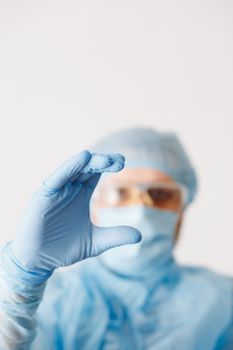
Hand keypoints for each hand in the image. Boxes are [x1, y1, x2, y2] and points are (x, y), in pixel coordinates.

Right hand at [11, 150, 140, 271]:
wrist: (40, 262)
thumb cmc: (65, 249)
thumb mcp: (96, 242)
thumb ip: (115, 236)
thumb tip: (139, 236)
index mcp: (81, 194)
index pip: (96, 173)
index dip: (108, 165)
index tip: (123, 162)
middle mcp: (70, 188)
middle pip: (87, 168)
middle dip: (103, 162)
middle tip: (119, 160)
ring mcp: (57, 190)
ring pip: (74, 169)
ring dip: (90, 162)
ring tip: (106, 159)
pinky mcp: (44, 195)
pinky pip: (58, 177)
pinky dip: (70, 167)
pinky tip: (83, 158)